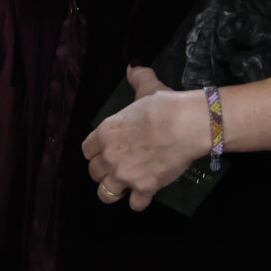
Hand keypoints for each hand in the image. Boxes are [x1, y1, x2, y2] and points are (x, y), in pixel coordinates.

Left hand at [81, 65, 211, 210]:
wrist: (184, 125)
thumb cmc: (163, 105)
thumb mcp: (147, 87)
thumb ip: (137, 77)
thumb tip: (133, 65)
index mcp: (105, 132)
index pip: (86, 151)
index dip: (95, 153)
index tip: (105, 153)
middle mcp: (109, 156)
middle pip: (93, 173)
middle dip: (103, 173)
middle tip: (117, 169)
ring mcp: (125, 174)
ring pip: (106, 194)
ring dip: (114, 191)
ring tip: (124, 187)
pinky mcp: (144, 188)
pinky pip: (135, 205)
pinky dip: (140, 202)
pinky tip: (145, 195)